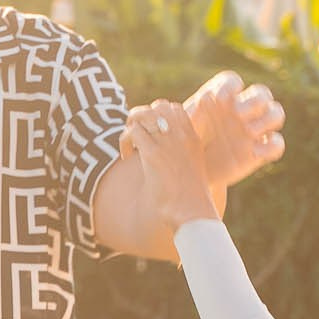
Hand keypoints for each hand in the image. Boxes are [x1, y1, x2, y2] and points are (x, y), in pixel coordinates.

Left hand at [122, 99, 226, 233]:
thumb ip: (182, 158)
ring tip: (130, 144)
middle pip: (159, 106)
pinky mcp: (152, 154)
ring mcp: (167, 142)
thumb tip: (166, 158)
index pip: (175, 109)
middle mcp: (181, 135)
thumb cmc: (192, 200)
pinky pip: (132, 132)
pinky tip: (127, 157)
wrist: (193, 212)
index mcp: (193, 138)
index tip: (153, 135)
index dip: (159, 116)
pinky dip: (124, 142)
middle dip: (144, 117)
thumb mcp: (193, 171)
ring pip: (143, 114)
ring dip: (132, 125)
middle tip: (138, 136)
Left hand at [185, 71, 284, 188]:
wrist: (189, 172)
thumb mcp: (176, 129)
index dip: (229, 86)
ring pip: (275, 113)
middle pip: (261, 93)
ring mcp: (253, 130)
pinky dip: (273, 145)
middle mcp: (241, 110)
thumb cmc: (181, 145)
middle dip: (254, 100)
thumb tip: (186, 105)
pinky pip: (277, 144)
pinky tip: (255, 152)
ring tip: (249, 131)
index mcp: (220, 99)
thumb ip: (180, 116)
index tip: (217, 99)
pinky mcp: (259, 152)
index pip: (233, 81)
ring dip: (268, 118)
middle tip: (238, 113)